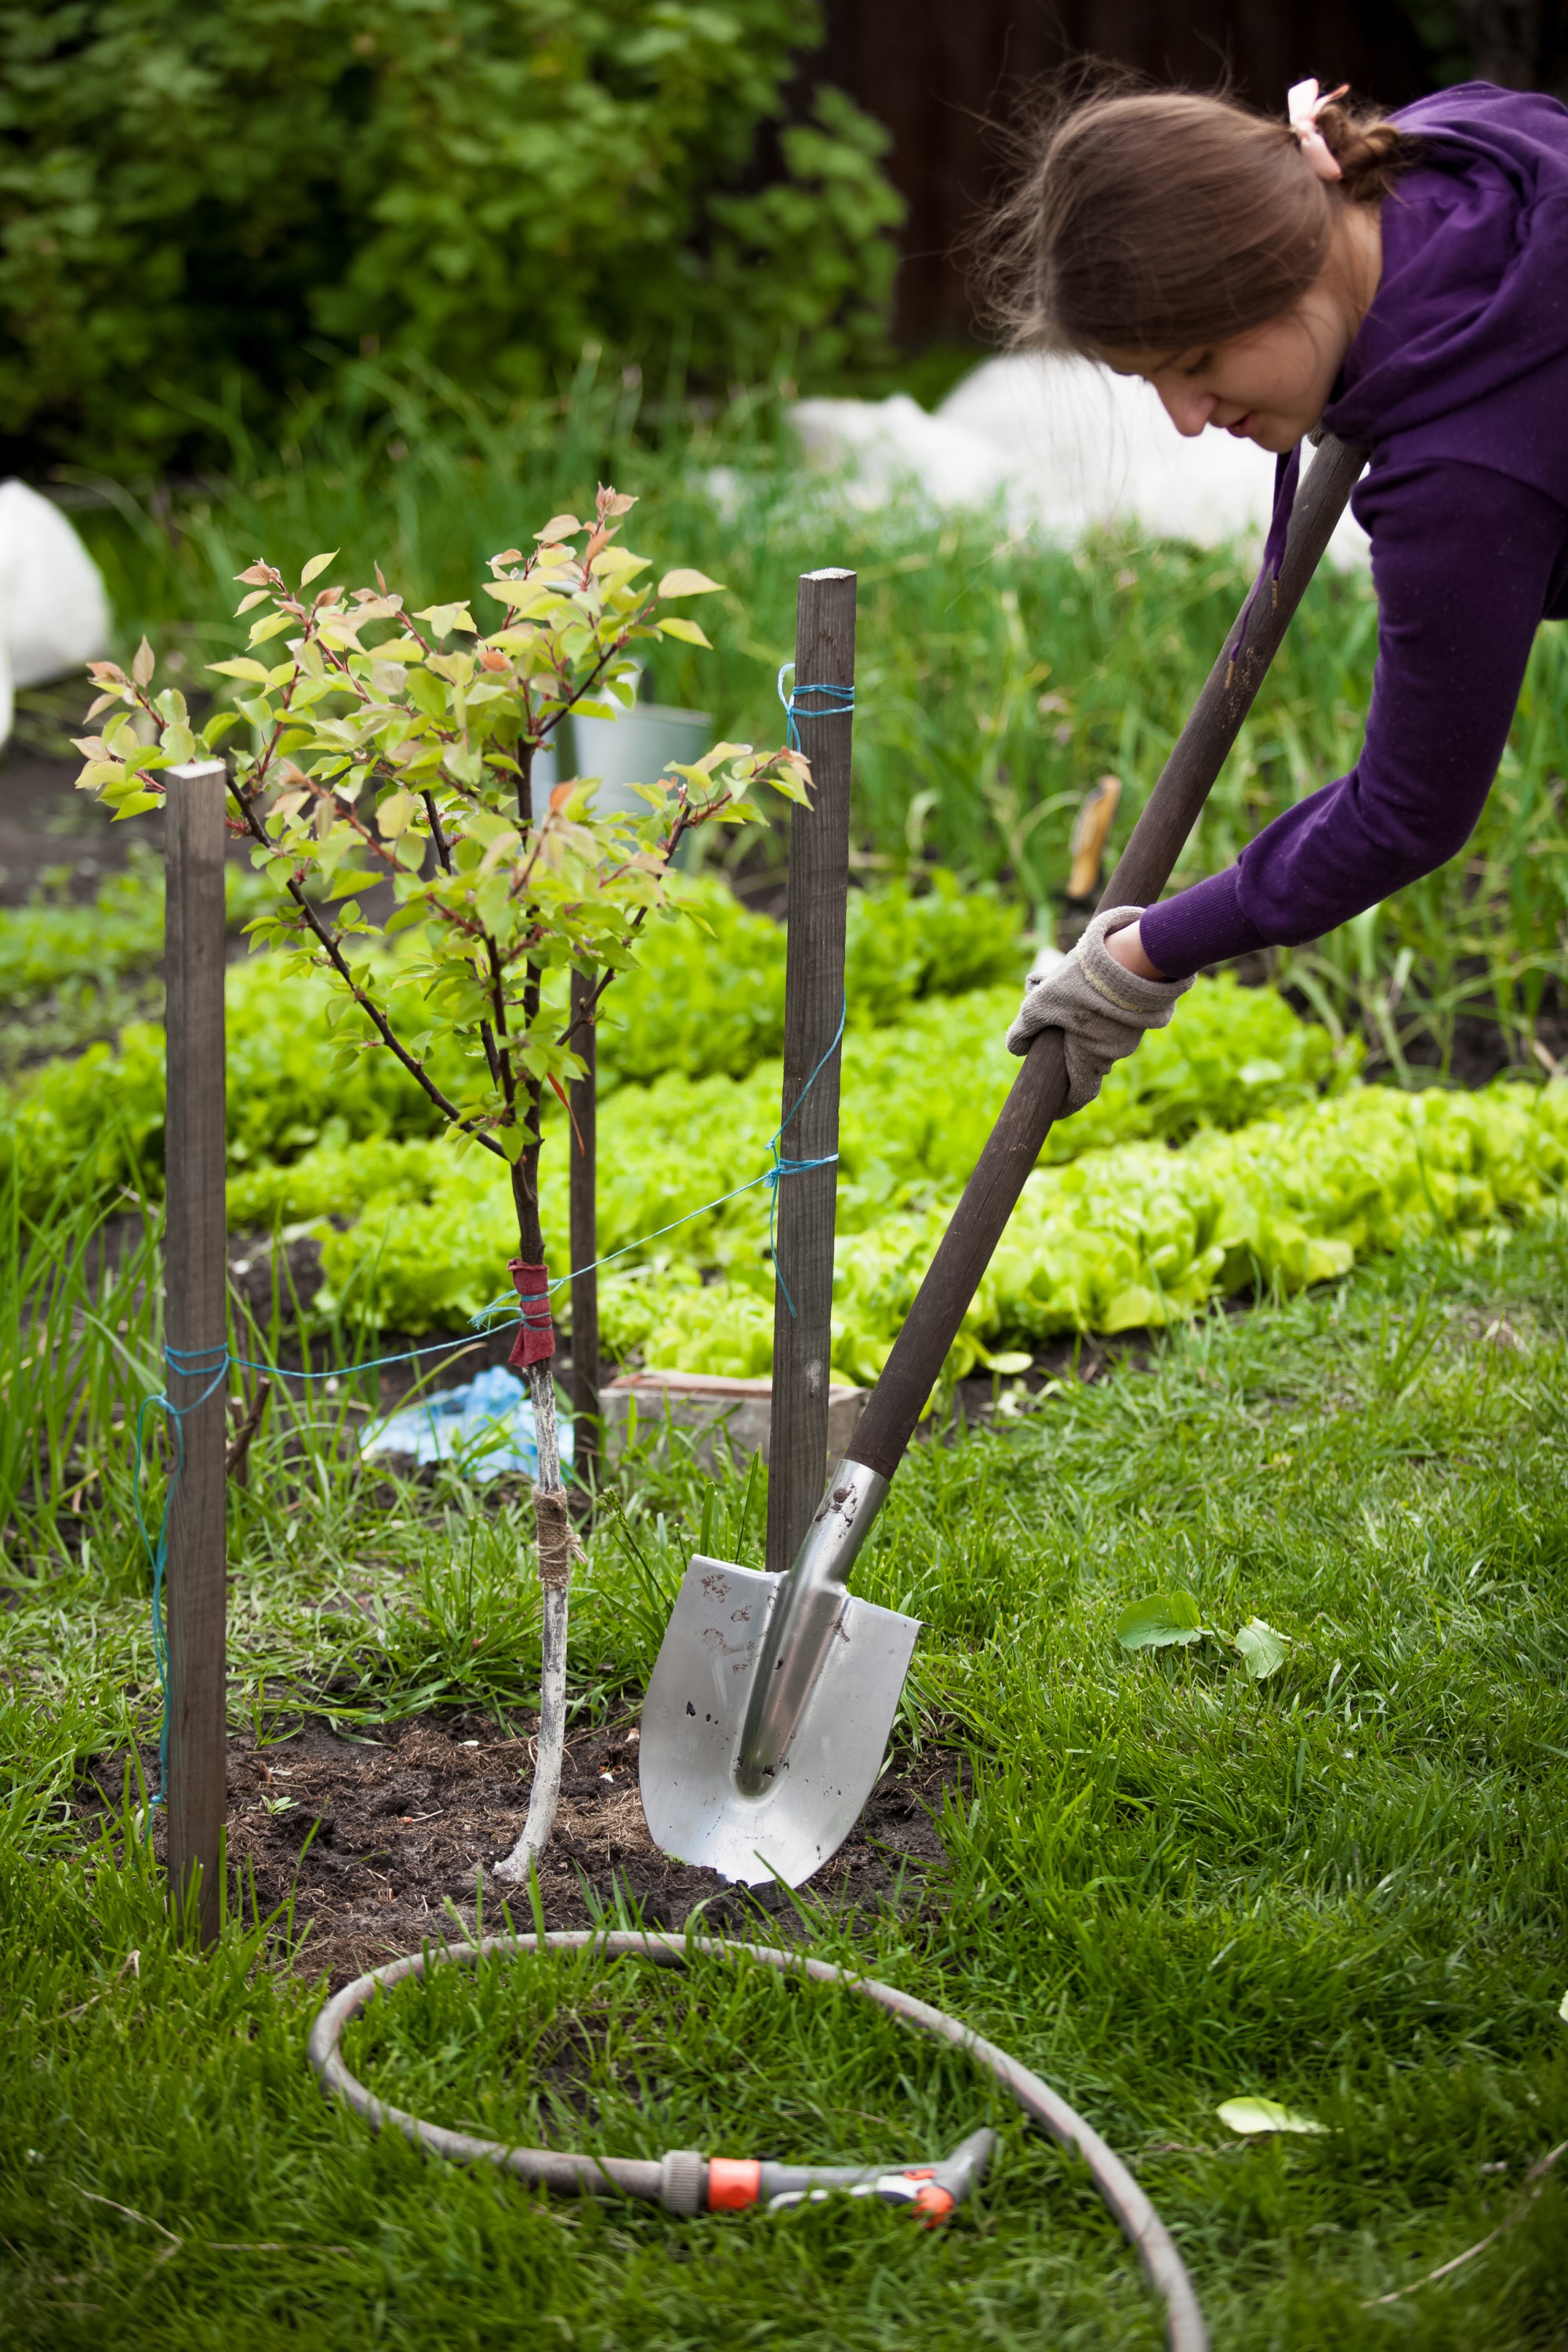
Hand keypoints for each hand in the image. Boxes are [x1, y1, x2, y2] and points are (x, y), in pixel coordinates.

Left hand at [1006, 905, 1192, 1109]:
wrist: (1128, 957)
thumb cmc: (1079, 986)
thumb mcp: (1038, 1006)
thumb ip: (1023, 1031)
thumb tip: (1016, 1049)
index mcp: (1090, 1059)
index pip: (1080, 1095)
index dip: (1065, 1104)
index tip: (1054, 1108)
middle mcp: (1114, 1053)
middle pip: (1085, 1060)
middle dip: (1064, 1049)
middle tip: (1048, 1030)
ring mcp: (1130, 1033)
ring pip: (1097, 1036)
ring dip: (1077, 1023)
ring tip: (1057, 989)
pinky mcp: (1137, 1012)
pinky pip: (1111, 1019)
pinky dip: (1093, 1010)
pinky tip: (1081, 983)